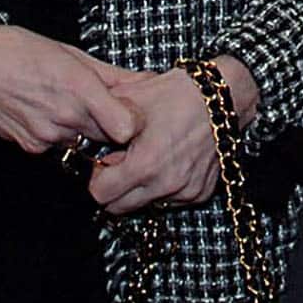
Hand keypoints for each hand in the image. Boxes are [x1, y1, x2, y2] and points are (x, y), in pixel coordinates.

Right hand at [0, 23, 139, 155]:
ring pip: (82, 142)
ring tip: (68, 104)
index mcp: (78, 88)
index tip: (131, 113)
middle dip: (111, 125)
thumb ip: (114, 75)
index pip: (125, 128)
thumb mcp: (73, 54)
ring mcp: (45, 135)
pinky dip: (59, 134)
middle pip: (107, 136)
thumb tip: (149, 82)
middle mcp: (64, 117)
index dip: (133, 123)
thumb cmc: (20, 49)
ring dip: (84, 129)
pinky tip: (46, 112)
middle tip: (105, 108)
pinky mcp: (30, 146)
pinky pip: (58, 147)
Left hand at [86, 56, 259, 214]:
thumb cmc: (176, 94)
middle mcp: (166, 185)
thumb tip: (79, 136)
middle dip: (115, 189)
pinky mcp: (200, 192)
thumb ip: (99, 122)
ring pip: (146, 205)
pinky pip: (170, 200)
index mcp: (145, 164)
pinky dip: (164, 186)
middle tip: (122, 163)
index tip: (104, 162)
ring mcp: (185, 191)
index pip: (100, 195)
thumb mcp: (130, 98)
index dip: (97, 178)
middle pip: (119, 208)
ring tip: (149, 157)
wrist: (223, 97)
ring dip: (141, 188)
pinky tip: (169, 161)